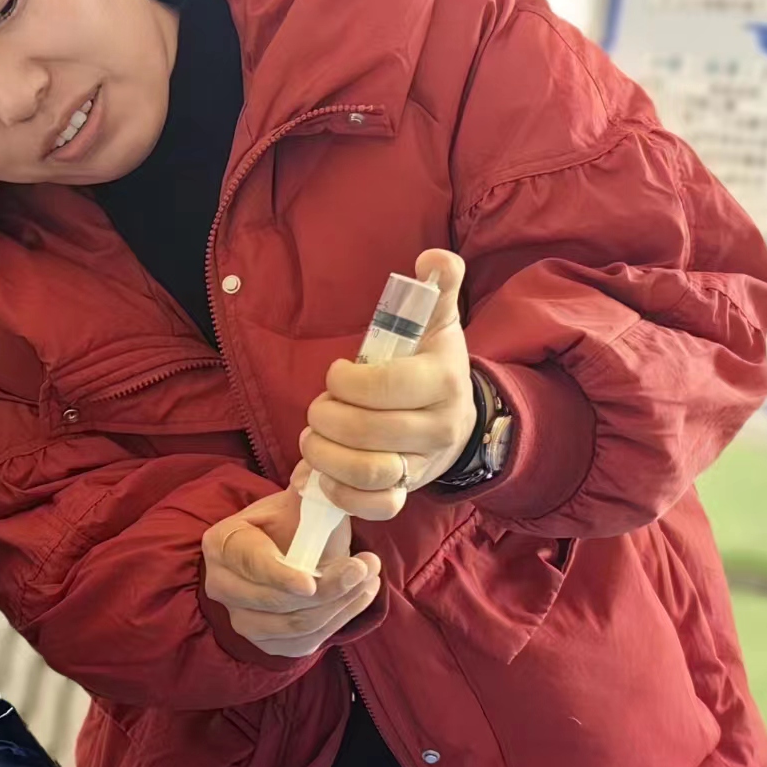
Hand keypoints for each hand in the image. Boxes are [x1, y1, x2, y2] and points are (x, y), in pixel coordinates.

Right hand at [200, 479, 383, 657]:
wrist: (292, 553)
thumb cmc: (294, 525)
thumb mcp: (299, 503)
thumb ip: (308, 487)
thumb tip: (313, 472)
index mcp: (222, 543)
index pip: (248, 564)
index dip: (279, 575)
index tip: (311, 583)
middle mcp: (221, 585)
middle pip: (273, 602)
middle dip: (326, 589)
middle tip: (366, 565)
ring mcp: (241, 619)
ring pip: (294, 625)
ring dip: (339, 604)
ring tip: (369, 576)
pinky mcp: (266, 643)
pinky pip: (304, 643)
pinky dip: (339, 620)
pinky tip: (360, 595)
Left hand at [302, 249, 472, 521]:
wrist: (453, 416)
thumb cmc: (429, 362)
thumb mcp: (436, 320)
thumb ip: (437, 285)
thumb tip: (434, 259)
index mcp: (443, 380)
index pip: (388, 386)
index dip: (348, 381)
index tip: (336, 373)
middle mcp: (438, 428)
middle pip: (369, 431)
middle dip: (327, 416)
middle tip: (319, 406)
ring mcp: (422, 464)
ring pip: (368, 472)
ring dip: (325, 455)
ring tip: (312, 438)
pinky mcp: (406, 492)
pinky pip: (375, 507)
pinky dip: (340, 494)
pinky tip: (320, 474)